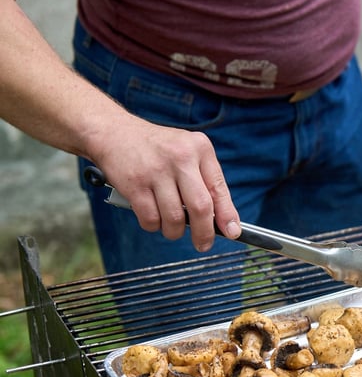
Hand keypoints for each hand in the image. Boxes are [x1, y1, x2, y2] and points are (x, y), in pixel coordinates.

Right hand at [88, 116, 240, 251]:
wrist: (113, 132)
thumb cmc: (157, 150)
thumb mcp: (187, 152)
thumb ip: (206, 181)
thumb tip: (224, 221)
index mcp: (199, 148)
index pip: (219, 188)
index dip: (227, 215)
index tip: (232, 232)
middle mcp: (180, 157)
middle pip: (201, 207)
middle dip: (204, 233)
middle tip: (203, 244)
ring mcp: (156, 171)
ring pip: (175, 218)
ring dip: (174, 231)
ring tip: (172, 227)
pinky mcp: (134, 184)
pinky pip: (151, 219)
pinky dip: (154, 226)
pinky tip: (154, 217)